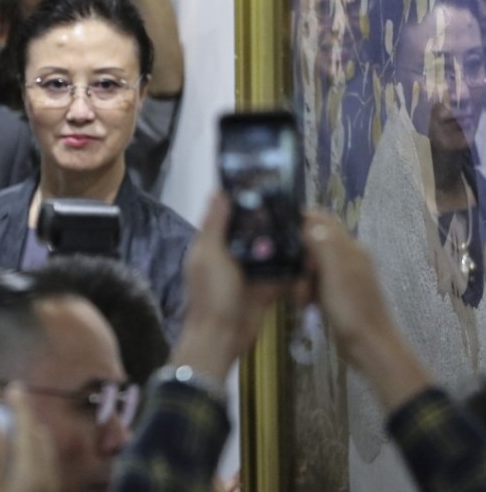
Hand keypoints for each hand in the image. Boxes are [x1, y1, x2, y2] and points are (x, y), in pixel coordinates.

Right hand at [0, 383, 58, 491]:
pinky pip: (45, 465)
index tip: (14, 386)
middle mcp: (49, 475)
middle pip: (41, 437)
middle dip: (25, 420)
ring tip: (8, 431)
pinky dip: (33, 452)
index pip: (28, 428)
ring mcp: (52, 485)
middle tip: (4, 410)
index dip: (20, 405)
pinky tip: (17, 458)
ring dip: (29, 436)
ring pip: (45, 451)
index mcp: (32, 470)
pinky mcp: (50, 491)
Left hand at [169, 194, 289, 381]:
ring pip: (269, 251)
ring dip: (284, 243)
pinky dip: (292, 267)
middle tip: (296, 206)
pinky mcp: (265, 288)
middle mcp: (230, 254)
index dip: (243, 200)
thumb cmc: (212, 293)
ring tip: (307, 227)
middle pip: (252, 231)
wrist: (222, 337)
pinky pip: (280, 273)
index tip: (266, 183)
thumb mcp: (210, 255)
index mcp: (212, 243)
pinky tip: (310, 255)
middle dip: (270, 220)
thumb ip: (215, 225)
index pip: (227, 214)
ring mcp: (249, 272)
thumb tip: (219, 191)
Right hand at [295, 211, 432, 411]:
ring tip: (301, 296)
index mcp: (350, 247)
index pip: (321, 220)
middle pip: (313, 242)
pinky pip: (315, 282)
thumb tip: (308, 219)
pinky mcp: (337, 292)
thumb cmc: (351, 309)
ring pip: (311, 264)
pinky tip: (306, 303)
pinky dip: (307, 289)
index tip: (280, 237)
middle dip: (298, 256)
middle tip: (294, 275)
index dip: (299, 223)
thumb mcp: (335, 273)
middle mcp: (347, 256)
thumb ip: (323, 243)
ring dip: (301, 276)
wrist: (369, 347)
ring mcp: (343, 276)